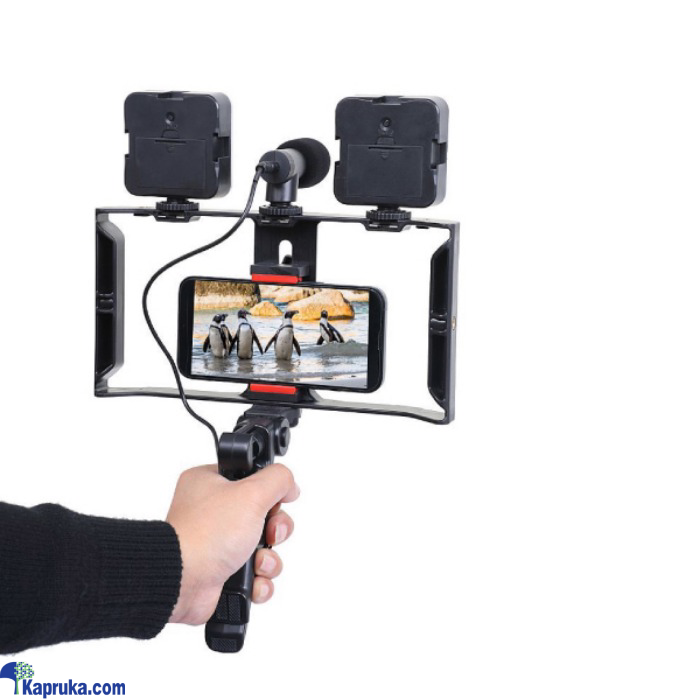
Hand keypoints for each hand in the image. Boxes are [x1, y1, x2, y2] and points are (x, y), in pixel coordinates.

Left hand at [166, 463, 299, 624]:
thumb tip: (289, 485)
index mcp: (211, 483)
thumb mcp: (251, 492)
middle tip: (271, 534)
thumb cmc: (206, 534)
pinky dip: (260, 582)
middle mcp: (213, 512)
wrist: (180, 581)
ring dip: (269, 559)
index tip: (278, 502)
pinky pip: (255, 575)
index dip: (272, 492)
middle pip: (264, 515)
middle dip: (275, 530)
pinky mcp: (221, 573)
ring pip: (263, 548)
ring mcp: (216, 543)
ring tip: (259, 564)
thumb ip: (278, 479)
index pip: (254, 480)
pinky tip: (254, 582)